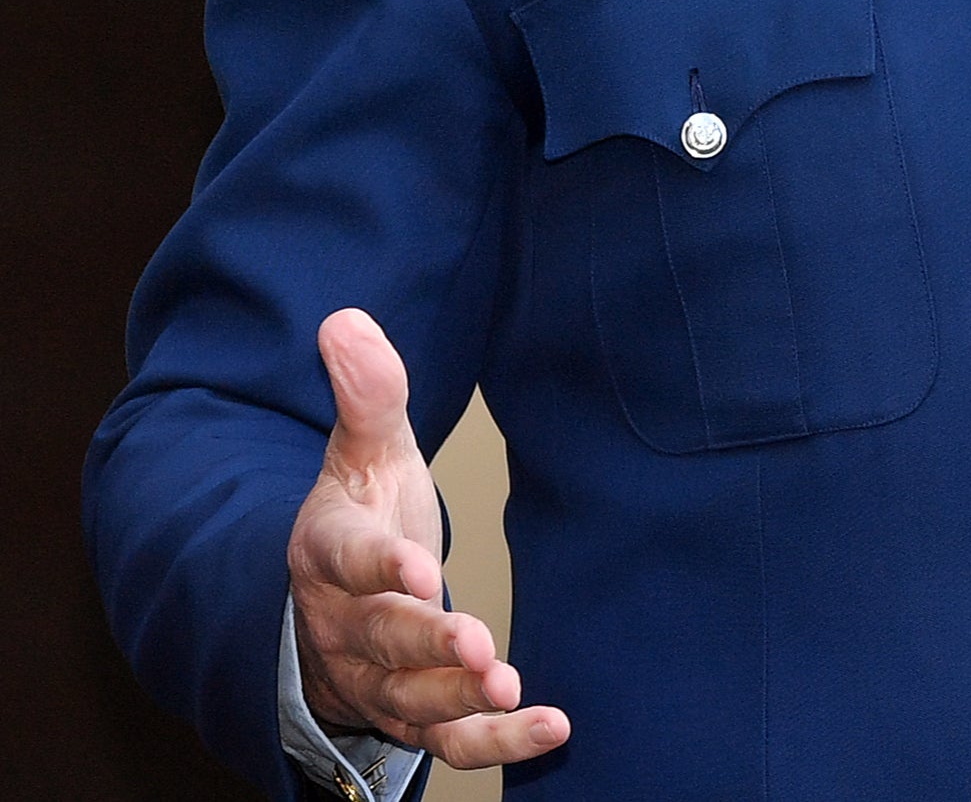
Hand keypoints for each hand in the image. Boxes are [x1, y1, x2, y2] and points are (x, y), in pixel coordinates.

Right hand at [285, 310, 568, 769]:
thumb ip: (367, 393)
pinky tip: (552, 728)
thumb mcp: (363, 450)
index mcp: (327, 549)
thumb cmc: (359, 511)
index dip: (379, 565)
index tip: (419, 567)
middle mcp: (341, 622)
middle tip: (476, 644)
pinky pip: (444, 738)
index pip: (345, 558)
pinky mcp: (407, 711)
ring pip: (408, 697)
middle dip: (426, 643)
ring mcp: (371, 675)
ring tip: (510, 688)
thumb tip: (345, 319)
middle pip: (379, 638)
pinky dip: (493, 743)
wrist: (330, 595)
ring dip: (457, 699)